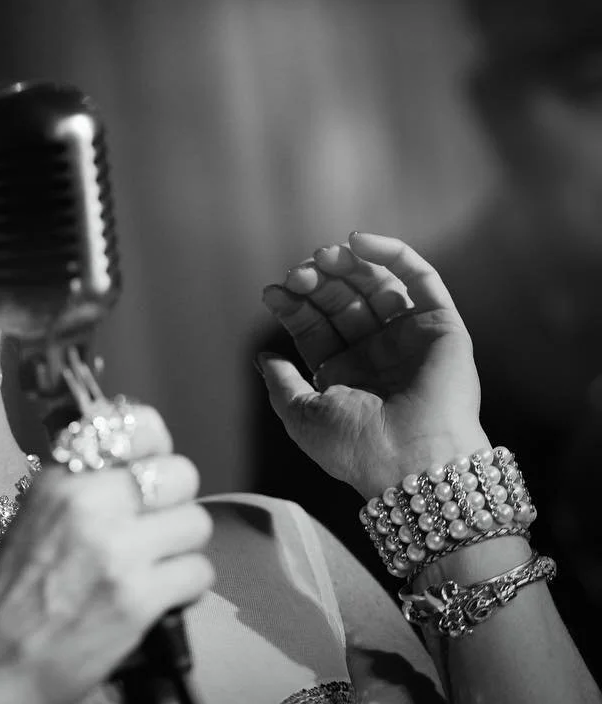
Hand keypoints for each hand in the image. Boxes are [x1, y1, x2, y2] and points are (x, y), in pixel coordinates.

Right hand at [0, 407, 213, 703]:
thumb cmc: (1, 606)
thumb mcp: (29, 523)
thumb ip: (79, 495)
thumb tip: (132, 473)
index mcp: (57, 481)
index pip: (136, 426)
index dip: (156, 449)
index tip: (151, 468)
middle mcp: (88, 504)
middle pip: (180, 473)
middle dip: (175, 505)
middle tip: (154, 532)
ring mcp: (116, 551)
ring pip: (196, 523)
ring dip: (182, 551)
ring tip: (153, 572)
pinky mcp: (138, 599)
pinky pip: (198, 573)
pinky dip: (185, 591)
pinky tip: (155, 602)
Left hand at [257, 232, 488, 498]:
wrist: (410, 461)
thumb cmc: (354, 446)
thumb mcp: (301, 415)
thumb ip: (280, 383)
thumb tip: (262, 356)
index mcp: (346, 375)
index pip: (315, 327)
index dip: (293, 306)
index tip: (272, 292)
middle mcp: (378, 354)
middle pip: (343, 302)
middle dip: (317, 284)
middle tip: (298, 273)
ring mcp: (409, 338)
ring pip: (376, 286)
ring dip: (348, 266)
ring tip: (323, 256)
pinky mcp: (441, 325)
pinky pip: (420, 279)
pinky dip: (393, 254)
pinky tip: (360, 241)